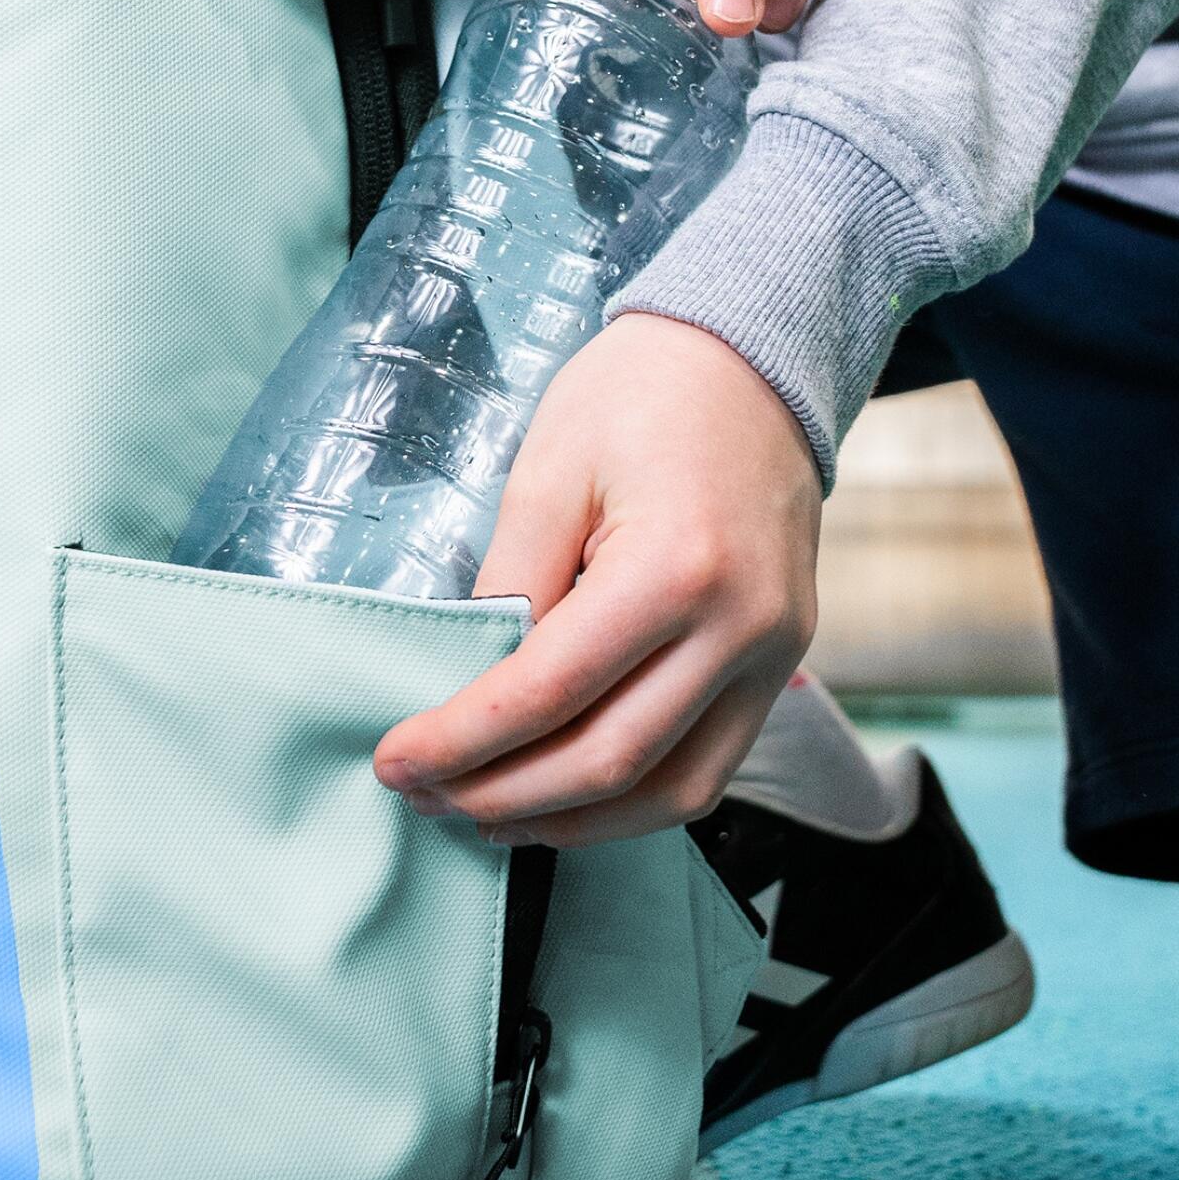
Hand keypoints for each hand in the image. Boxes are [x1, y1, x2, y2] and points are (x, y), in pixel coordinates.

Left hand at [374, 313, 818, 845]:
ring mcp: (775, 653)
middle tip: (425, 797)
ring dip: (569, 821)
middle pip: (609, 760)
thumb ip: (511, 583)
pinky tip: (566, 796)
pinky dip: (633, 800)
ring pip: (669, 790)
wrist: (754, 358)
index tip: (397, 761)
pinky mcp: (781, 663)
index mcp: (677, 566)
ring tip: (484, 813)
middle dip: (502, 794)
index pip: (552, 690)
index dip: (464, 739)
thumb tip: (470, 681)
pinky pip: (709, 766)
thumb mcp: (549, 469)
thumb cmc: (642, 392)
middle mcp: (741, 627)